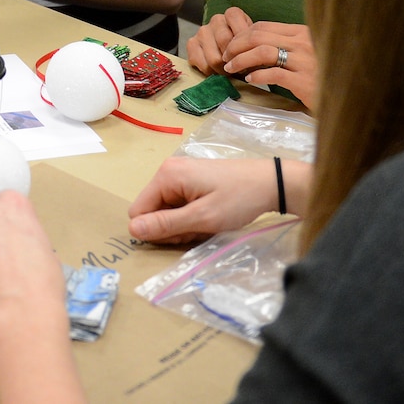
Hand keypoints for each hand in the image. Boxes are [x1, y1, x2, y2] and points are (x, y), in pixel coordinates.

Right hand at [127, 157, 281, 243]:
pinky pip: (179, 206)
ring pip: (167, 211)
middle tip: (201, 227)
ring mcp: (180, 175)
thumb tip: (132, 230)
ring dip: (185, 224)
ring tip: (209, 222)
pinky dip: (192, 216)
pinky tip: (211, 216)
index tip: (184, 232)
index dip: (156, 230)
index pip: (138, 211)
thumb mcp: (202, 218)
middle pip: (153, 211)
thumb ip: (165, 224)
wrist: (271, 183)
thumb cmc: (238, 199)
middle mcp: (168, 171)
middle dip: (173, 227)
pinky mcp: (192, 180)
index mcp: (166, 175)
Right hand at [186, 6, 252, 74]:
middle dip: (234, 61)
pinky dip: (211, 72)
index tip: (248, 58)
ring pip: (214, 58)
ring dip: (223, 70)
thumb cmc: (242, 45)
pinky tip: (216, 70)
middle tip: (239, 69)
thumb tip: (253, 62)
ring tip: (228, 71)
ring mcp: (202, 31)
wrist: (226, 48)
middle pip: (225, 44)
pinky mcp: (191, 43)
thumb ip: (252, 46)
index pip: (241, 31)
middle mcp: (216, 19)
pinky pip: (203, 64)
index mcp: (233, 14)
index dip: (245, 49)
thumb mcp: (252, 42)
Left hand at [221, 21, 317, 106]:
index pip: (263, 26)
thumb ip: (287, 46)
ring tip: (231, 68)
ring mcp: (305, 61)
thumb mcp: (307, 54)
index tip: (231, 46)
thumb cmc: (324, 75)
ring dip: (241, 59)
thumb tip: (255, 46)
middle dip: (236, 45)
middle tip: (226, 56)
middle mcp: (303, 43)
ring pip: (262, 51)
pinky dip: (257, 75)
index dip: (242, 34)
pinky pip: (274, 73)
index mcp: (302, 32)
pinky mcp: (305, 81)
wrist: (348, 97)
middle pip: (259, 36)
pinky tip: (249, 80)